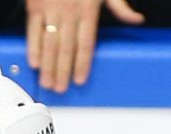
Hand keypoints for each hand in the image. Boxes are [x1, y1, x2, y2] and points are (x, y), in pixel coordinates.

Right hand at [26, 0, 144, 92]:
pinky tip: (34, 62)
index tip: (80, 79)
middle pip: (66, 48)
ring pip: (49, 43)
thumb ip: (120, 6)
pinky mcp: (35, 7)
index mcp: (88, 9)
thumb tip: (136, 20)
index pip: (86, 43)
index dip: (83, 63)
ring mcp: (51, 10)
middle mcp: (69, 12)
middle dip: (62, 71)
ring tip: (47, 82)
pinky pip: (33, 31)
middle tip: (60, 89)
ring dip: (47, 66)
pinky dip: (33, 47)